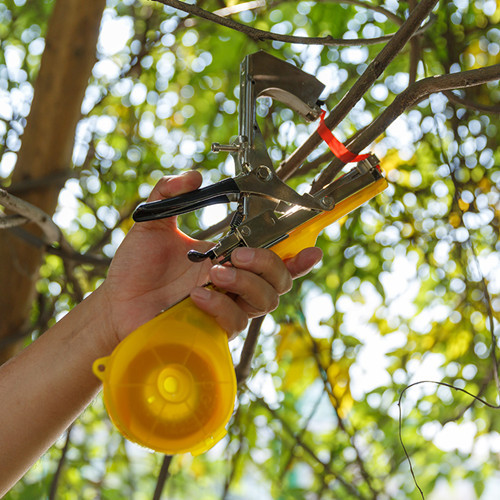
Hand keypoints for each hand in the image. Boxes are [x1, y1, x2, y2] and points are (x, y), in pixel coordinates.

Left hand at [99, 171, 321, 349]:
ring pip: (264, 302)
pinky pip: (233, 322)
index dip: (297, 257)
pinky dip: (219, 306)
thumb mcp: (152, 224)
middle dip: (269, 264)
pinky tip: (196, 295)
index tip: (312, 248)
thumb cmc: (136, 268)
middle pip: (279, 282)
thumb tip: (194, 176)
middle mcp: (232, 284)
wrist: (115, 302)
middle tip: (238, 254)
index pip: (273, 258)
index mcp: (227, 257)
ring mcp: (223, 308)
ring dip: (246, 283)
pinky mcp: (210, 329)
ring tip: (215, 272)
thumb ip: (169, 194)